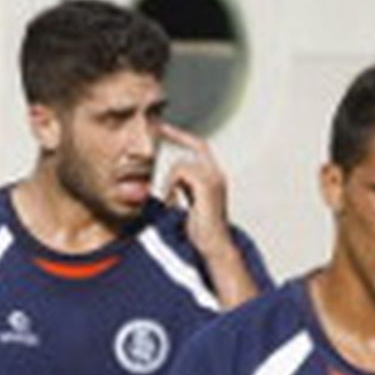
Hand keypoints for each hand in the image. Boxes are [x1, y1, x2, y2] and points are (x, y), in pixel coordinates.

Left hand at [160, 123, 232, 255]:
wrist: (214, 246)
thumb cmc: (202, 231)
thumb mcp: (191, 204)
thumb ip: (184, 190)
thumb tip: (170, 186)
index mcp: (214, 177)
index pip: (201, 148)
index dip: (185, 136)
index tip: (166, 127)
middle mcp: (217, 174)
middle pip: (197, 145)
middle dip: (176, 134)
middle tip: (156, 127)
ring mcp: (214, 178)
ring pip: (182, 164)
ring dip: (170, 182)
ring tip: (170, 200)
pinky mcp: (207, 185)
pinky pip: (180, 173)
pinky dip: (171, 187)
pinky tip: (172, 202)